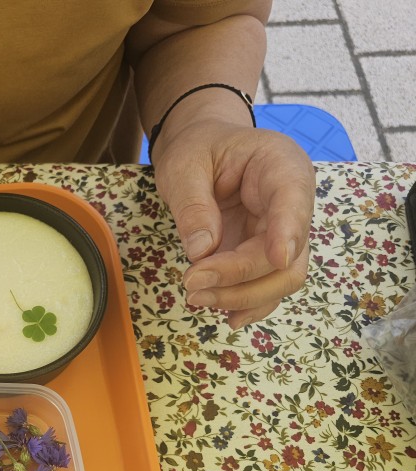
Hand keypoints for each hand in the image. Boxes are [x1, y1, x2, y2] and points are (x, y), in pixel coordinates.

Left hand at [152, 120, 314, 327]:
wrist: (203, 150)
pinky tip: (225, 315)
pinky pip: (267, 285)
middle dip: (242, 278)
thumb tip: (202, 251)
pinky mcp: (265, 254)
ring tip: (196, 298)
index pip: (294, 200)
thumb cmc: (197, 148)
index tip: (276, 258)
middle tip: (192, 285)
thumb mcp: (184, 165)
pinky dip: (248, 303)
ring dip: (242, 297)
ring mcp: (282, 232)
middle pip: (288, 255)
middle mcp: (292, 203)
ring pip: (281, 278)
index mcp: (281, 165)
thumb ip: (192, 205)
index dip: (289, 232)